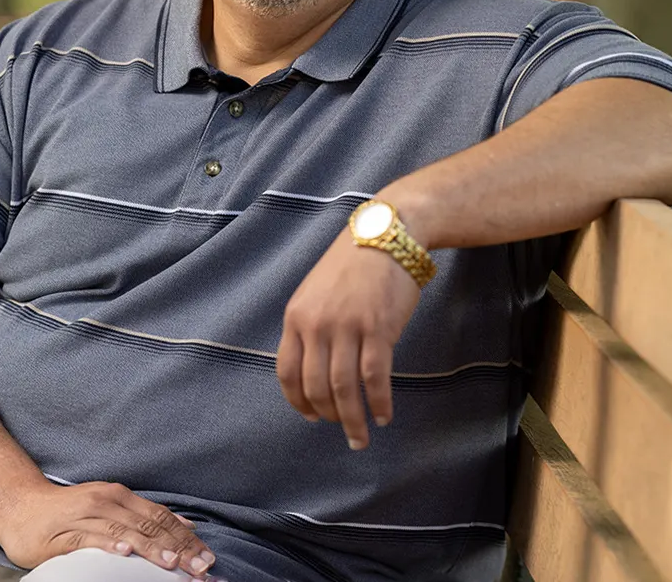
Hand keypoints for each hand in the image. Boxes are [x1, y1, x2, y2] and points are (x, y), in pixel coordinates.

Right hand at [0, 480, 216, 576]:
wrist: (20, 506)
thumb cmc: (67, 511)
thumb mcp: (108, 507)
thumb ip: (142, 516)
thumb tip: (184, 527)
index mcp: (119, 496)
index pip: (160, 516)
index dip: (185, 536)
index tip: (206, 556)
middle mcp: (106, 501)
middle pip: (149, 525)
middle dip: (178, 547)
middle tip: (200, 567)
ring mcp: (86, 516)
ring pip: (126, 532)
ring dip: (152, 548)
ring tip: (173, 563)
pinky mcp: (66, 533)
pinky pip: (92, 539)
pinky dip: (110, 544)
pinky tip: (125, 552)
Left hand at [276, 226, 421, 448]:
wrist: (385, 235)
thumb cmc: (352, 266)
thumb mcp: (316, 294)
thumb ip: (311, 328)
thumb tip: (316, 371)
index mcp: (296, 316)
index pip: (287, 372)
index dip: (297, 401)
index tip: (309, 417)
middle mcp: (316, 325)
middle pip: (315, 386)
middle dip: (327, 416)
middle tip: (342, 430)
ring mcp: (347, 327)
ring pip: (344, 388)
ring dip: (352, 420)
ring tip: (360, 437)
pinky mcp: (378, 329)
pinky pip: (375, 378)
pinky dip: (379, 402)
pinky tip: (383, 415)